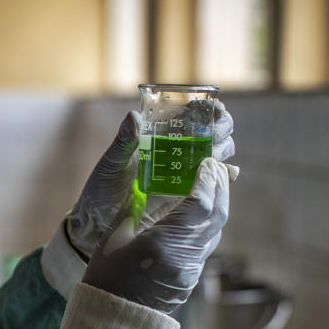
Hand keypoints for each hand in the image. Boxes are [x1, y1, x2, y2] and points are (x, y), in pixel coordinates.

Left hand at [65, 101, 234, 258]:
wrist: (99, 221)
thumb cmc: (103, 187)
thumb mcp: (112, 163)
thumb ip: (123, 141)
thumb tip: (134, 116)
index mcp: (161, 137)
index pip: (193, 116)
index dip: (207, 108)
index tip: (208, 106)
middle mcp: (178, 153)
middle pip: (213, 133)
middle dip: (220, 128)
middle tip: (213, 134)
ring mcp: (185, 175)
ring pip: (217, 155)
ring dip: (222, 149)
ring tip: (212, 152)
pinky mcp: (187, 196)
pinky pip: (214, 184)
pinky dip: (226, 176)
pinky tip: (228, 172)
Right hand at [81, 158, 230, 312]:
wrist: (111, 320)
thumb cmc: (105, 276)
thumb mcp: (114, 237)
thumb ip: (135, 209)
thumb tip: (147, 186)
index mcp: (162, 242)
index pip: (199, 203)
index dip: (206, 180)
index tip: (206, 162)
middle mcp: (184, 257)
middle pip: (217, 216)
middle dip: (219, 188)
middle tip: (214, 168)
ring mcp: (190, 271)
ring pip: (214, 232)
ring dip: (215, 207)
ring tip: (209, 186)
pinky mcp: (190, 281)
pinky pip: (204, 247)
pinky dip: (205, 226)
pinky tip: (196, 216)